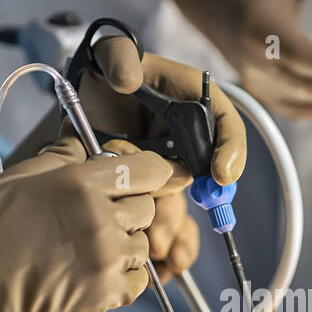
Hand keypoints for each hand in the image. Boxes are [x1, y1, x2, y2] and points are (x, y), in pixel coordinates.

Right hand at [0, 142, 172, 311]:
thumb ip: (61, 159)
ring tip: (87, 245)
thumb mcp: (14, 178)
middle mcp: (100, 221)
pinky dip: (125, 275)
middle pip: (148, 206)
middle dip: (132, 205)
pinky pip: (138, 280)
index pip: (146, 169)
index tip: (152, 173)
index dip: (153, 169)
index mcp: (78, 184)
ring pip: (144, 244)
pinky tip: (96, 270)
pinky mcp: (102, 297)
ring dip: (127, 242)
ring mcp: (104, 262)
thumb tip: (87, 148)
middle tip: (100, 211)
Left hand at [71, 37, 248, 275]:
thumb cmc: (103, 75)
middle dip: (205, 197)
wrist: (81, 103)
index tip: (221, 174)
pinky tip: (164, 257)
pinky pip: (170, 219)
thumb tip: (126, 80)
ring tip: (158, 239)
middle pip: (210, 172)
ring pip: (185, 200)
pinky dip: (168, 239)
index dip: (231, 150)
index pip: (226, 124)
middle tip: (195, 214)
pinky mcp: (155, 190)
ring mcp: (173, 166)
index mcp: (194, 101)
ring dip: (174, 221)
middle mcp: (190, 137)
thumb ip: (119, 55)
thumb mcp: (110, 54)